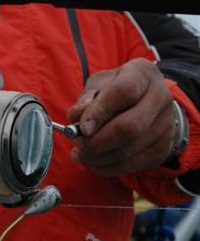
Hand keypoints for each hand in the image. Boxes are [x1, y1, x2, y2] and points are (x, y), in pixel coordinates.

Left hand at [66, 58, 175, 175]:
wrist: (146, 102)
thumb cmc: (117, 89)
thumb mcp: (100, 83)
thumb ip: (87, 98)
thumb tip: (76, 117)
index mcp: (143, 73)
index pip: (123, 92)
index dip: (100, 111)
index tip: (81, 127)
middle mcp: (160, 97)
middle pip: (129, 126)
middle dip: (97, 141)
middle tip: (78, 143)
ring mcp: (166, 125)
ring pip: (129, 149)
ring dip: (98, 156)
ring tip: (80, 153)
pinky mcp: (163, 148)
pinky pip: (132, 165)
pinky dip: (108, 167)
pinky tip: (93, 161)